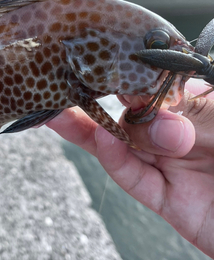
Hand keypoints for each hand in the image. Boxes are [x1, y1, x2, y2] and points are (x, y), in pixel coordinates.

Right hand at [46, 79, 213, 258]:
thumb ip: (196, 112)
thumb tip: (148, 111)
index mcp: (204, 105)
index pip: (158, 82)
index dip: (128, 70)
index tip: (99, 58)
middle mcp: (186, 132)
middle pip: (134, 110)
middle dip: (101, 96)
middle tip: (66, 81)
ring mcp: (175, 166)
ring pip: (125, 144)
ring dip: (92, 128)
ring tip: (60, 111)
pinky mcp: (169, 200)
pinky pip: (136, 178)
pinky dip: (115, 161)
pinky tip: (98, 141)